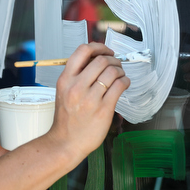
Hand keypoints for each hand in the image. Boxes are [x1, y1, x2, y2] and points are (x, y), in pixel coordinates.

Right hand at [45, 43, 129, 162]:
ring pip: (113, 72)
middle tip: (117, 65)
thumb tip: (98, 60)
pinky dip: (125, 82)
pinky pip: (120, 86)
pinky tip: (123, 85)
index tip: (106, 51)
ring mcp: (90, 98)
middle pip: (101, 60)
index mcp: (65, 79)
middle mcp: (76, 86)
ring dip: (121, 71)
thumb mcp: (63, 91)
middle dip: (113, 60)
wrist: (65, 142)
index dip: (98, 47)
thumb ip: (77, 76)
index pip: (82, 51)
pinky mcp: (103, 109)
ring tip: (120, 76)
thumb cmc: (66, 118)